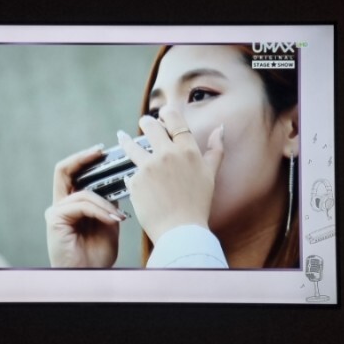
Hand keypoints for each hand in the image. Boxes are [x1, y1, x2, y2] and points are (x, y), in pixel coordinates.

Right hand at [45, 144, 125, 266]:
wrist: (90, 276)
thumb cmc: (97, 255)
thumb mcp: (109, 223)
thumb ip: (109, 204)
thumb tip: (118, 183)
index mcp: (72, 203)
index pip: (73, 173)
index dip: (86, 159)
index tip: (104, 152)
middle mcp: (60, 204)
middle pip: (63, 170)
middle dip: (83, 157)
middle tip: (101, 151)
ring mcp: (56, 211)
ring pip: (82, 192)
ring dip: (105, 203)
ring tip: (120, 217)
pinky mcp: (55, 219)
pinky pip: (81, 205)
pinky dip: (100, 211)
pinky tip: (113, 220)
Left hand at [118, 107, 224, 242]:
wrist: (181, 230)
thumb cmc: (198, 204)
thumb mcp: (211, 175)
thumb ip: (215, 149)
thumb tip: (220, 128)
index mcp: (188, 151)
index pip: (175, 121)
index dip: (167, 114)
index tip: (163, 113)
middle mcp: (168, 154)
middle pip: (152, 127)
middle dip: (146, 122)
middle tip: (144, 122)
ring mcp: (149, 167)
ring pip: (132, 146)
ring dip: (127, 140)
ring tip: (122, 136)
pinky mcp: (135, 181)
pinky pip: (130, 173)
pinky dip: (132, 176)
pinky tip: (132, 179)